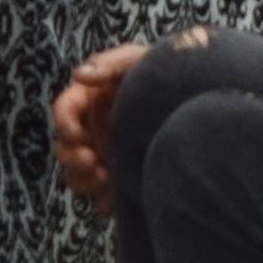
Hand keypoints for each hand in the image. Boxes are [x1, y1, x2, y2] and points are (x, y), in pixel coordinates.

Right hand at [49, 45, 149, 206]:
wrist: (198, 99)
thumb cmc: (165, 73)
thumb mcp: (137, 61)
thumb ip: (109, 64)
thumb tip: (78, 74)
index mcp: (92, 99)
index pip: (64, 110)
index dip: (64, 124)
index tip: (78, 134)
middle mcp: (94, 129)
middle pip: (64, 148)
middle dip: (72, 158)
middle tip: (92, 161)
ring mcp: (107, 155)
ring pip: (78, 176)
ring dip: (84, 181)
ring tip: (105, 178)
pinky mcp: (122, 178)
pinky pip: (103, 198)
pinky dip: (106, 201)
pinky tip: (122, 193)